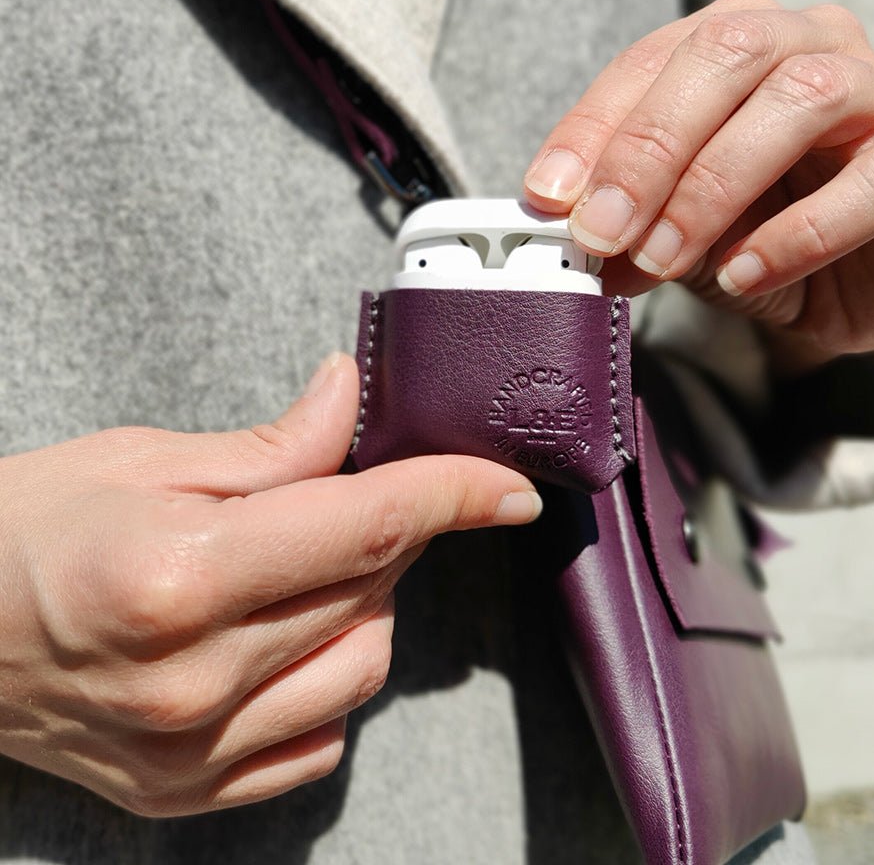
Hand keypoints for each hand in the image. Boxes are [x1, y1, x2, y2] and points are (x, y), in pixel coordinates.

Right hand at [0, 354, 539, 815]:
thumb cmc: (21, 529)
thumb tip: (352, 398)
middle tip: (356, 492)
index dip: (453, 495)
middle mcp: (193, 682)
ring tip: (302, 564)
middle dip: (393, 530)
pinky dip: (327, 676)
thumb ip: (271, 447)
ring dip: (364, 603)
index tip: (510, 488)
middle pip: (370, 591)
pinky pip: (321, 737)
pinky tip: (281, 636)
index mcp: (179, 579)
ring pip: (361, 666)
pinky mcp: (185, 791)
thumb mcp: (140, 460)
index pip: (364, 528)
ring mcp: (190, 751)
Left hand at [524, 0, 873, 371]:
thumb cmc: (758, 234)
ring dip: (714, 188)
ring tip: (665, 261)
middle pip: (725, 56)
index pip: (651, 60)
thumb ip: (632, 220)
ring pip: (799, 100)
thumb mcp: (675, 227)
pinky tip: (749, 276)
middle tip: (601, 234)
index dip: (593, 127)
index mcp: (733, 43)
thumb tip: (573, 233)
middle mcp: (809, 42)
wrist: (853, 284)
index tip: (547, 197)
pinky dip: (802, 232)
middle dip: (648, 151)